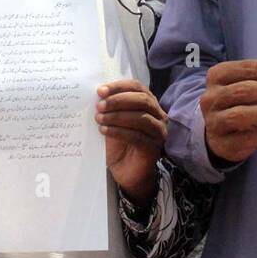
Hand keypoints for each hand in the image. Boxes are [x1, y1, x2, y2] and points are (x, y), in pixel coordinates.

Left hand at [96, 79, 165, 205]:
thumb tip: (98, 93)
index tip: (100, 91)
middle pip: (142, 100)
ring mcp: (159, 132)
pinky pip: (137, 136)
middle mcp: (159, 116)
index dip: (119, 86)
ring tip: (99, 119)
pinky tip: (104, 131)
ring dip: (117, 116)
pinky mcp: (154, 148)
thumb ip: (109, 106)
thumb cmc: (118, 143)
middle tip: (100, 106)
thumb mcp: (112, 120)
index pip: (138, 87)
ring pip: (141, 118)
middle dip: (119, 100)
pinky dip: (119, 131)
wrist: (125, 171)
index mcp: (149, 104)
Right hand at [200, 60, 256, 164]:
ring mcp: (214, 122)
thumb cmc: (240, 104)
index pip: (246, 68)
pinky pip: (246, 138)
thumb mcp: (245, 87)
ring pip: (239, 114)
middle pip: (242, 90)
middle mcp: (211, 98)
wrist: (221, 134)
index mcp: (217, 76)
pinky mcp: (222, 143)